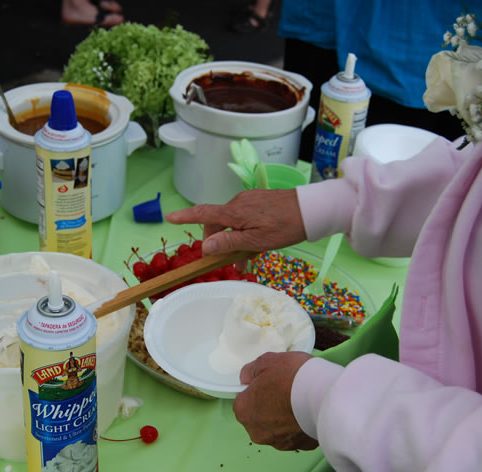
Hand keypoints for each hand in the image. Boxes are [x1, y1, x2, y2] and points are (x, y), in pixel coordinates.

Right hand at [165, 189, 306, 255]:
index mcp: (234, 212)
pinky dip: (243, 230)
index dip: (185, 217)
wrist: (312, 209)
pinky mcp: (259, 200)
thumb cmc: (285, 227)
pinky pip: (243, 216)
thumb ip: (230, 243)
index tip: (169, 217)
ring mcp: (249, 199)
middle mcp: (238, 202)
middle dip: (218, 241)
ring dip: (233, 239)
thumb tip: (205, 246)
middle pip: (217, 222)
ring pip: (232, 221)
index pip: (203, 213)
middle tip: (231, 263)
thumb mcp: (257, 241)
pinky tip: (256, 243)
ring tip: (248, 258)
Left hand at [233, 352, 318, 450]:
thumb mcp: (266, 361)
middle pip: (259, 418)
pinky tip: (310, 413)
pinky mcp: (301, 447)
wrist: (324, 395)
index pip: (244, 401)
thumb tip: (246, 379)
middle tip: (285, 392)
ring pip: (278, 429)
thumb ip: (250, 371)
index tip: (270, 383)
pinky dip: (300, 426)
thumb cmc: (291, 376)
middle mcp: (257, 433)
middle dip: (269, 407)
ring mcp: (280, 443)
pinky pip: (297, 435)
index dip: (256, 390)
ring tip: (300, 402)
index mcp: (244, 412)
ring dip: (285, 419)